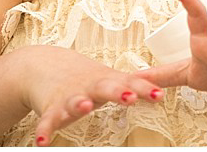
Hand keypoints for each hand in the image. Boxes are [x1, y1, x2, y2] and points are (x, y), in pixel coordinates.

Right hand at [15, 45, 162, 145]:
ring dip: (79, 104)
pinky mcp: (50, 108)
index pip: (130, 84)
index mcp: (107, 81)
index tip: (159, 95)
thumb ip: (136, 86)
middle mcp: (90, 87)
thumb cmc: (85, 77)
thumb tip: (164, 90)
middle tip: (129, 97)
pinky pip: (47, 121)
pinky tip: (42, 141)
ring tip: (84, 107)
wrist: (42, 65)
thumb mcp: (111, 79)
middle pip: (105, 88)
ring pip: (75, 101)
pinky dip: (44, 130)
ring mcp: (69, 96)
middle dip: (117, 92)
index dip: (145, 90)